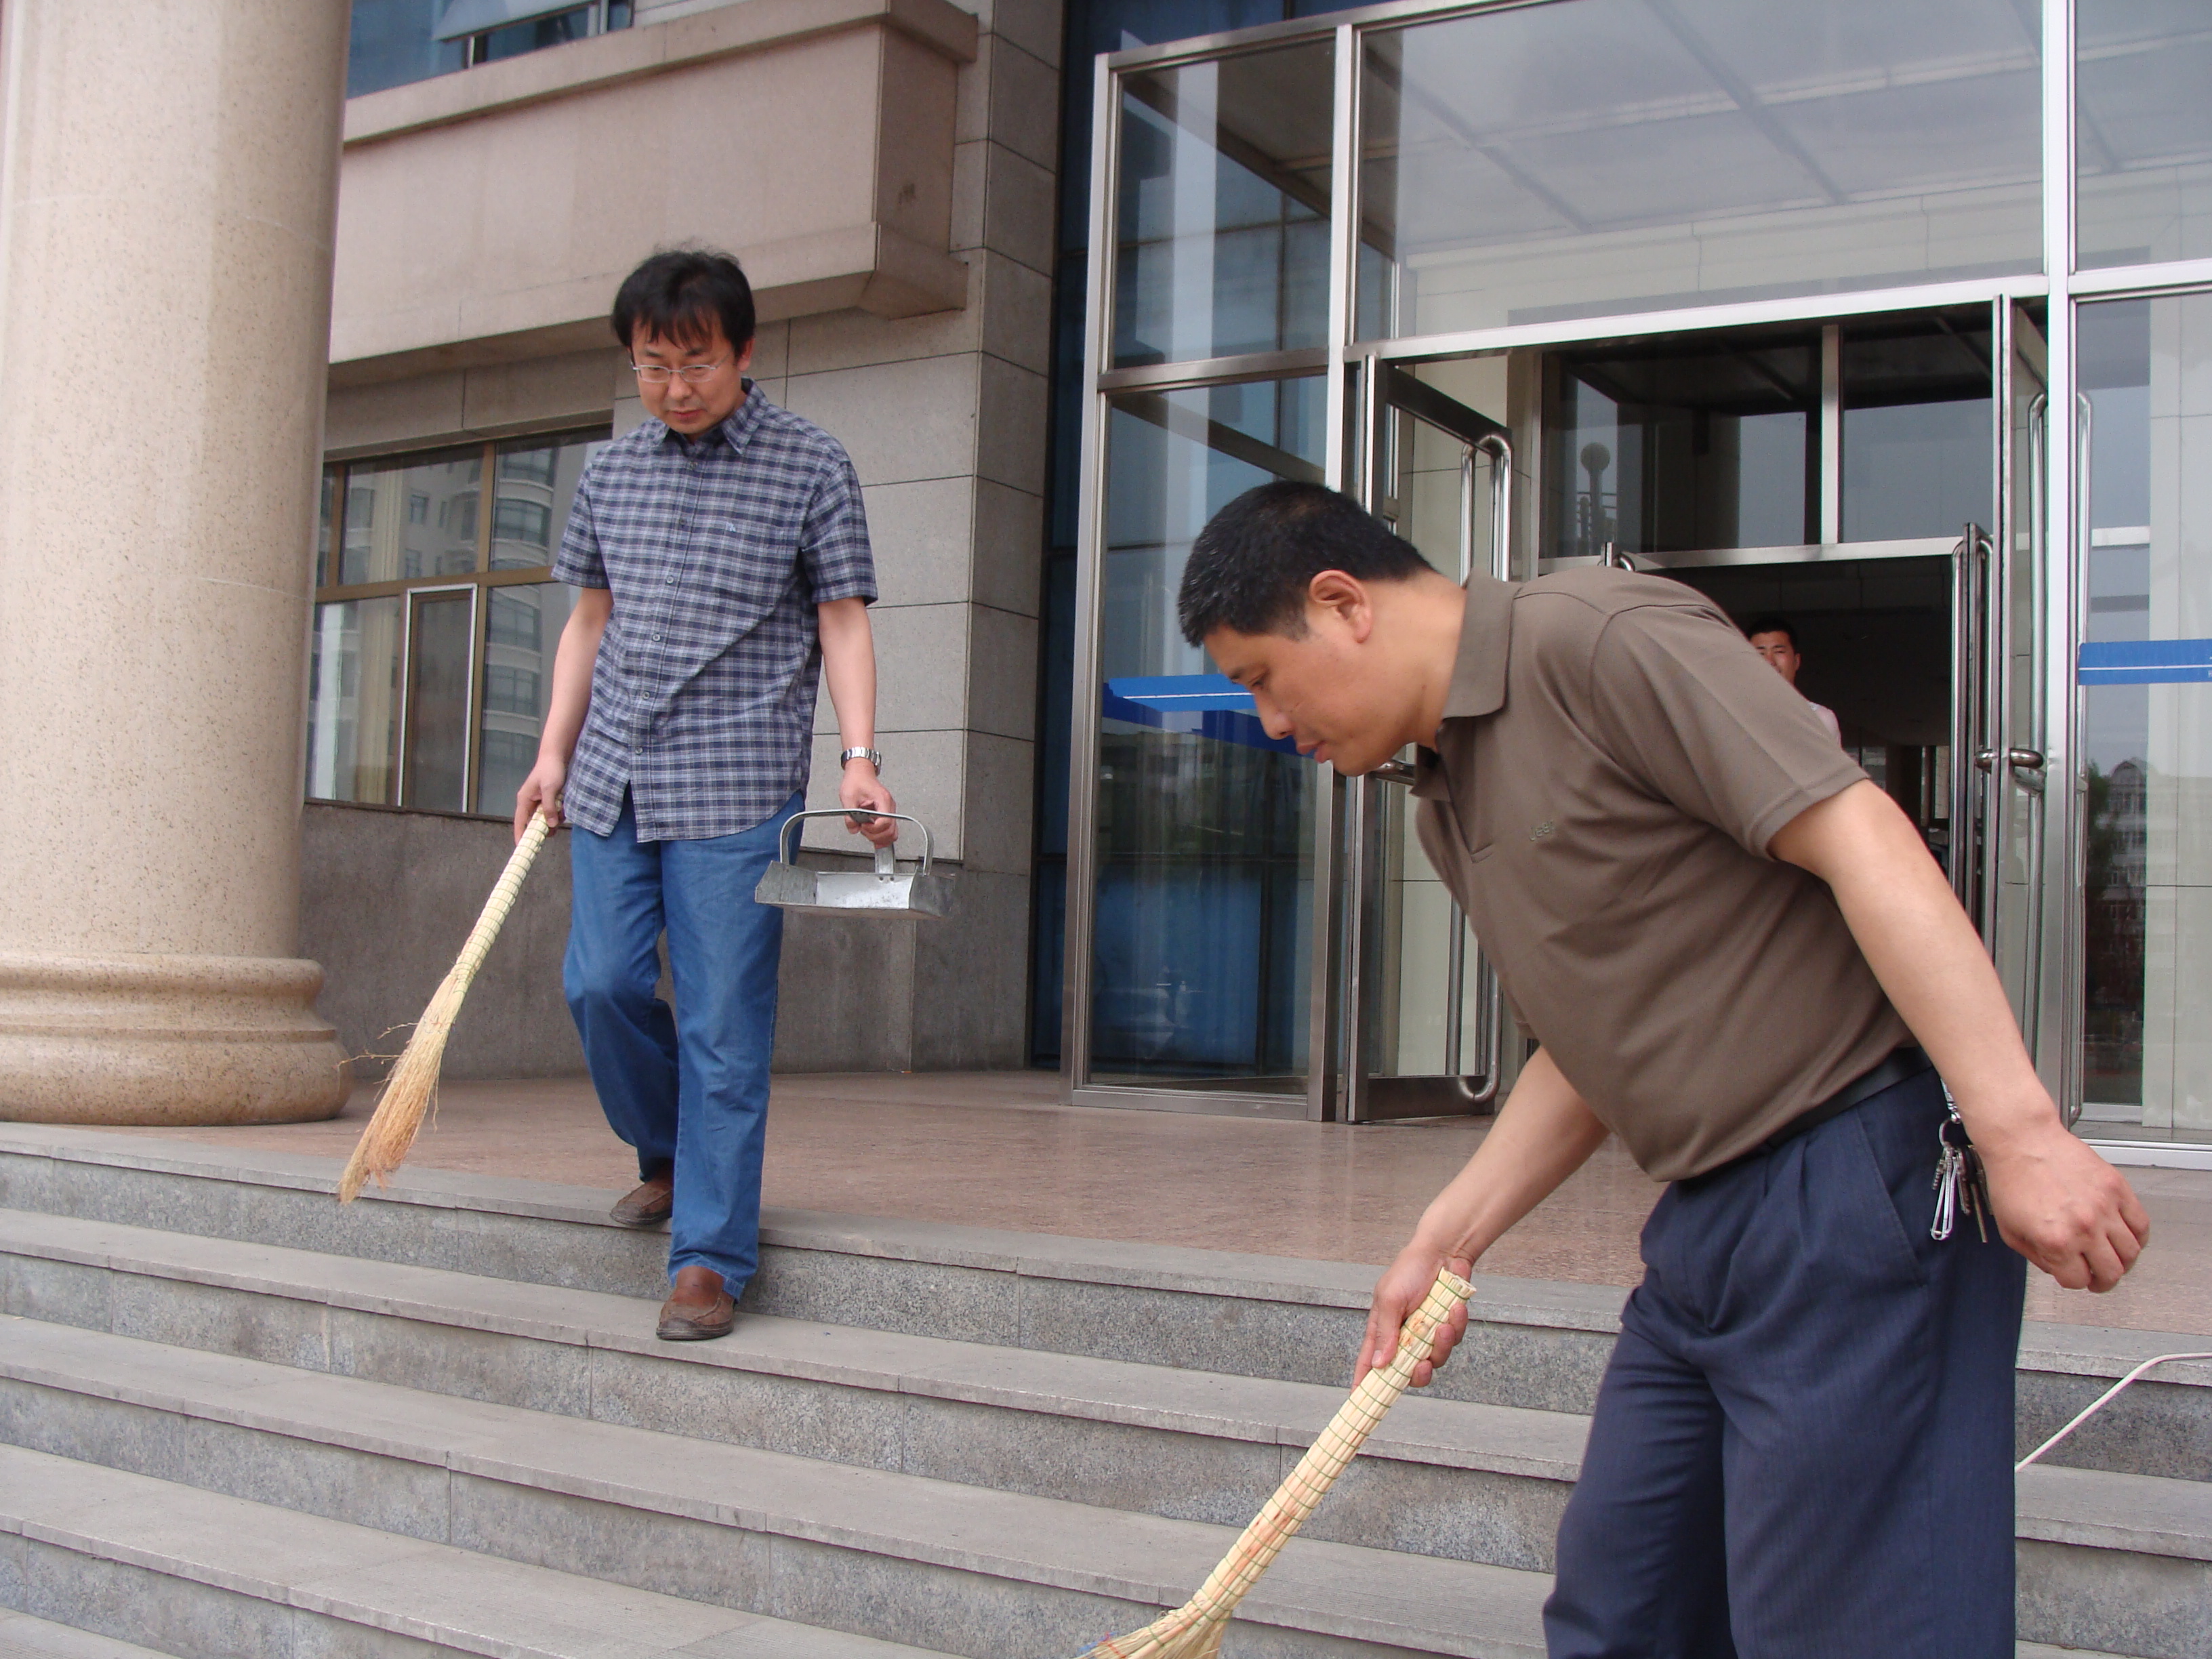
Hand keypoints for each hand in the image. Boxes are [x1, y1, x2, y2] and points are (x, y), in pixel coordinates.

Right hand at [514, 754, 567, 841]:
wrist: (557, 756)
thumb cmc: (550, 770)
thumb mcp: (550, 789)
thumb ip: (549, 807)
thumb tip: (550, 825)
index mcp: (524, 800)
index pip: (520, 822)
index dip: (520, 835)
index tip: (522, 848)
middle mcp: (529, 802)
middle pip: (533, 823)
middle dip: (542, 829)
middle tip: (552, 834)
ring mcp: (538, 801)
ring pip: (544, 818)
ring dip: (553, 820)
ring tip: (561, 815)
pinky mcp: (547, 799)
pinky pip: (551, 812)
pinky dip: (558, 813)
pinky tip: (563, 809)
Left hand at [839, 762, 897, 847]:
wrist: (860, 773)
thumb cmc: (857, 781)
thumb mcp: (848, 797)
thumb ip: (850, 816)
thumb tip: (854, 828)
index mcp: (883, 800)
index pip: (885, 822)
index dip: (873, 829)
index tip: (863, 826)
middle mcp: (889, 806)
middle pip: (891, 830)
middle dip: (875, 835)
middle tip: (863, 830)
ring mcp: (889, 810)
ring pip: (892, 832)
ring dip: (879, 837)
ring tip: (867, 832)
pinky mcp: (886, 814)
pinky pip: (889, 829)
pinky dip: (882, 836)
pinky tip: (873, 837)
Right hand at [1354, 1239, 1472, 1388]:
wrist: (1444, 1252)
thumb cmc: (1410, 1269)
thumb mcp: (1391, 1299)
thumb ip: (1386, 1333)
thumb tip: (1380, 1364)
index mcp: (1383, 1330)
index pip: (1369, 1362)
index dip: (1364, 1382)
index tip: (1358, 1401)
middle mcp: (1404, 1337)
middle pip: (1407, 1372)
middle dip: (1417, 1373)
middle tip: (1422, 1365)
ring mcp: (1426, 1334)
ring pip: (1435, 1360)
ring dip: (1441, 1345)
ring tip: (1442, 1324)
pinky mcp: (1446, 1328)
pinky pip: (1453, 1342)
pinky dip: (1455, 1327)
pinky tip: (1455, 1309)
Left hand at [1979, 1115, 2148, 1291]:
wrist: (2023, 1141)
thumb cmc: (2012, 1179)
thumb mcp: (2010, 1230)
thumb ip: (2037, 1257)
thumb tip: (2058, 1270)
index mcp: (2056, 1241)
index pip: (2078, 1280)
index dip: (2074, 1281)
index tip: (2074, 1276)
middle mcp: (2085, 1228)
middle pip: (2111, 1272)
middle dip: (2103, 1280)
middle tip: (2099, 1278)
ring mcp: (2105, 1208)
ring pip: (2131, 1252)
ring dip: (2123, 1262)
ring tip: (2113, 1258)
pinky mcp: (2118, 1189)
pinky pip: (2141, 1224)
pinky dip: (2138, 1237)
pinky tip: (2126, 1238)